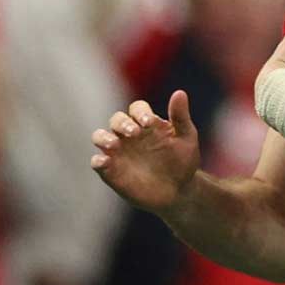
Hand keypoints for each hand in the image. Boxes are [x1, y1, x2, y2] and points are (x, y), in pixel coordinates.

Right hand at [91, 91, 201, 213]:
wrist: (179, 191)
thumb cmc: (183, 162)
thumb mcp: (186, 138)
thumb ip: (180, 116)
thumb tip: (179, 92)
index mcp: (147, 124)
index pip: (137, 108)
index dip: (140, 112)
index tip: (150, 123)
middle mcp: (129, 135)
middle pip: (116, 120)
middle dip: (122, 123)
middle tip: (134, 133)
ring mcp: (118, 152)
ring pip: (100, 136)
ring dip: (103, 137)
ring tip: (113, 144)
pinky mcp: (111, 171)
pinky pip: (97, 162)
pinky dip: (98, 161)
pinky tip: (105, 162)